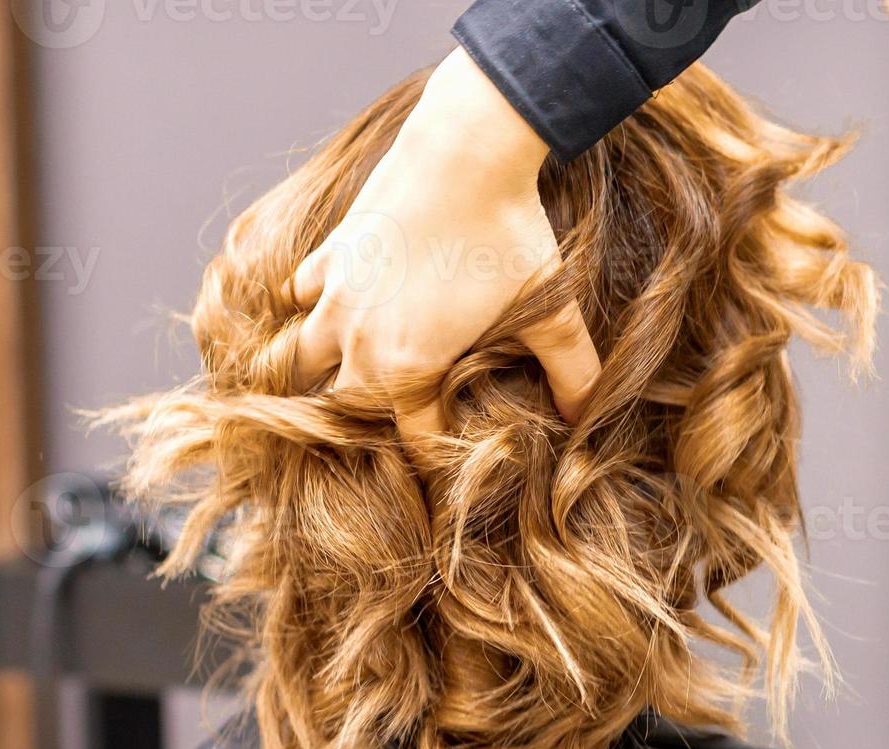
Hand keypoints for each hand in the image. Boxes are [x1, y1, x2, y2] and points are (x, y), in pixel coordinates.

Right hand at [285, 48, 599, 434]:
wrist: (465, 152)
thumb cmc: (509, 236)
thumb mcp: (553, 312)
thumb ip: (572, 370)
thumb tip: (587, 416)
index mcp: (408, 369)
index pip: (414, 439)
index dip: (438, 456)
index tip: (453, 457)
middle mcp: (358, 342)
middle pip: (346, 407)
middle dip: (367, 424)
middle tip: (396, 425)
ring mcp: (336, 296)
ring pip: (302, 357)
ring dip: (320, 372)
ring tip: (341, 379)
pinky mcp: (331, 252)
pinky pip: (300, 293)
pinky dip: (308, 305)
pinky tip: (330, 305)